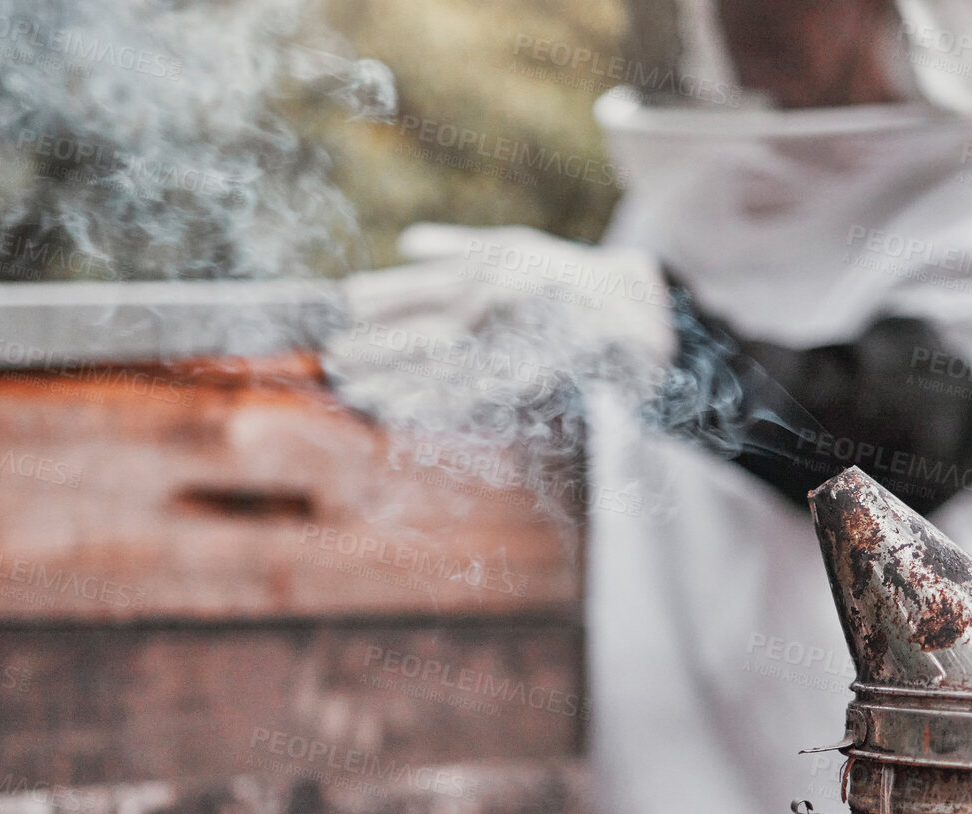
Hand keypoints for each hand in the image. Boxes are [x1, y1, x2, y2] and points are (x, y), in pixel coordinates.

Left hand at [323, 225, 675, 431]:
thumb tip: (408, 241)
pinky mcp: (528, 379)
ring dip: (393, 383)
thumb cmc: (568, 277)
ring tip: (356, 393)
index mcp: (485, 268)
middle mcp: (494, 303)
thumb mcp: (514, 246)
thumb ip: (457, 247)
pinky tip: (402, 414)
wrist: (638, 313)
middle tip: (332, 361)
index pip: (416, 286)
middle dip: (373, 347)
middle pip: (418, 330)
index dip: (372, 303)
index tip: (335, 314)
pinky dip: (433, 407)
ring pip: (437, 368)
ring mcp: (510, 342)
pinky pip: (469, 398)